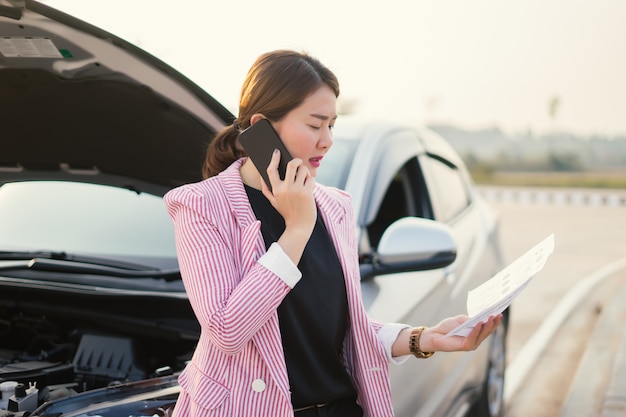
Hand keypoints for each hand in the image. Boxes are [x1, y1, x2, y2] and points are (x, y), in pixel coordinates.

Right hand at [261, 150, 316, 264]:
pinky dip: (311, 181)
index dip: (274, 159)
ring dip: (306, 172)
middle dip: (297, 161)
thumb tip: (261, 177)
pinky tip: (310, 187)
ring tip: (305, 179)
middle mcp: (285, 189)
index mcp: (276, 190)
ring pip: (303, 170)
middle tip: (298, 163)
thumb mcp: (274, 203)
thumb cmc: (287, 213)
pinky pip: (311, 178)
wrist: (299, 227)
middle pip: (291, 165)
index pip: (271, 170)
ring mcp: (297, 190)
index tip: (277, 152)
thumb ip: (266, 190)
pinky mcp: (307, 193)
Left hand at [421, 314, 502, 351]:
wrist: (435, 335)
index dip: (494, 320)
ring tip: (492, 317)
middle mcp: (476, 339)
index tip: (500, 312)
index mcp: (475, 332)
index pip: (487, 326)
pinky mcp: (466, 346)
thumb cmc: (447, 326)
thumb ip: (470, 320)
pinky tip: (480, 323)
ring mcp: (472, 343)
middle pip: (488, 331)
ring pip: (483, 334)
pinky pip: (473, 337)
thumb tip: (480, 318)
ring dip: (488, 325)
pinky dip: (477, 329)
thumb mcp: (461, 320)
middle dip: (494, 322)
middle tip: (499, 314)